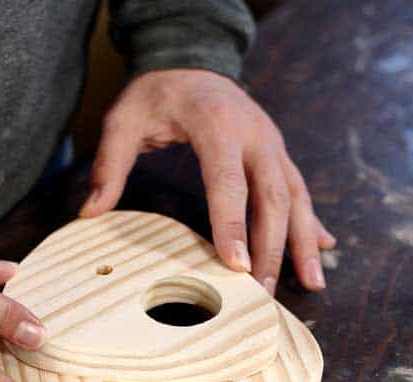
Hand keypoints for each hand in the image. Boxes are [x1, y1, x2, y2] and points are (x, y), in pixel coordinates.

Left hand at [79, 68, 335, 293]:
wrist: (193, 58)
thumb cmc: (158, 94)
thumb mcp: (124, 120)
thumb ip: (110, 165)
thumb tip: (90, 213)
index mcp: (217, 124)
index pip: (228, 182)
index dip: (233, 225)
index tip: (237, 265)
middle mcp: (255, 135)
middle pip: (272, 197)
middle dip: (271, 248)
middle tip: (263, 292)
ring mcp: (272, 144)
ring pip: (296, 197)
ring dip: (304, 242)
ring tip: (311, 283)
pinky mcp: (279, 153)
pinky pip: (300, 191)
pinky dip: (312, 222)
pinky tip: (323, 250)